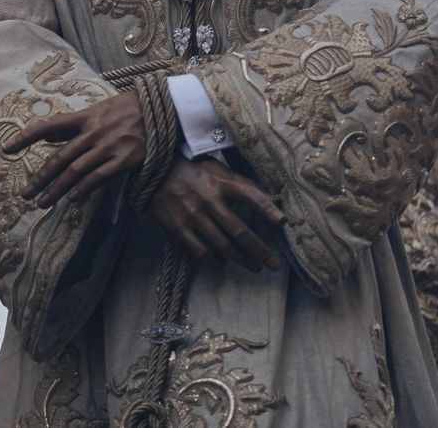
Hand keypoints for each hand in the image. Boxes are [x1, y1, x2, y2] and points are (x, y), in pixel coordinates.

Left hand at [6, 93, 145, 208]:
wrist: (164, 108)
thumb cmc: (129, 109)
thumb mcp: (99, 110)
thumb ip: (73, 125)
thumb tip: (48, 135)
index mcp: (85, 117)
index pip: (49, 126)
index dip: (26, 136)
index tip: (6, 148)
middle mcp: (94, 131)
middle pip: (60, 158)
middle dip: (40, 178)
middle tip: (25, 194)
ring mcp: (109, 146)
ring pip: (76, 171)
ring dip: (57, 189)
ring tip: (43, 203)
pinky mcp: (125, 159)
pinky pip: (99, 177)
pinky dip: (84, 189)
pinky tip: (73, 200)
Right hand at [148, 158, 284, 272]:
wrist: (155, 172)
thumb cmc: (194, 171)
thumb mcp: (219, 170)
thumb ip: (245, 185)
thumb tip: (275, 200)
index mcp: (221, 182)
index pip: (249, 195)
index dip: (266, 209)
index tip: (283, 223)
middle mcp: (209, 200)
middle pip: (240, 231)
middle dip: (260, 251)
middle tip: (274, 264)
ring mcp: (193, 216)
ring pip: (223, 246)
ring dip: (243, 260)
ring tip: (255, 267)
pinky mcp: (178, 228)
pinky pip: (201, 252)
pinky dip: (215, 261)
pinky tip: (224, 263)